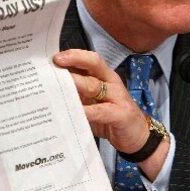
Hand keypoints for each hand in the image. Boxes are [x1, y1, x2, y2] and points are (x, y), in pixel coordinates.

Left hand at [53, 49, 168, 179]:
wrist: (138, 135)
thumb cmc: (111, 115)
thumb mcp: (93, 101)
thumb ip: (78, 92)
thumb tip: (51, 85)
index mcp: (104, 76)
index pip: (90, 59)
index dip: (74, 55)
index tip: (55, 56)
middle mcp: (111, 83)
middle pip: (93, 65)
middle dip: (73, 62)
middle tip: (55, 63)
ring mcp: (117, 97)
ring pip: (95, 85)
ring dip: (76, 83)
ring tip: (59, 84)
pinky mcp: (121, 115)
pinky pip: (102, 111)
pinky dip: (88, 111)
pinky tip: (76, 111)